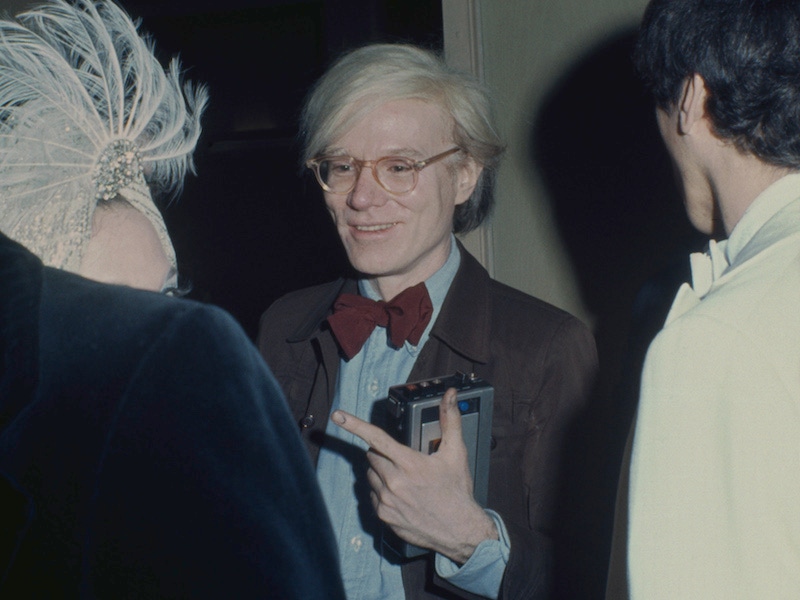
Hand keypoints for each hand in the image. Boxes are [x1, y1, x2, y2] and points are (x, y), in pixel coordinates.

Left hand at [332, 388, 497, 563]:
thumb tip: (449, 395)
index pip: (376, 438)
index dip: (355, 425)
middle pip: (372, 456)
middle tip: (402, 459)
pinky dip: (382, 491)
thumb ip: (450, 420)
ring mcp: (387, 500)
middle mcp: (394, 482)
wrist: (459, 529)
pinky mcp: (384, 515)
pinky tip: (401, 494)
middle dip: (383, 453)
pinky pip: (373, 495)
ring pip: (371, 475)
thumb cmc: (457, 491)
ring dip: (381, 472)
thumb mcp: (455, 453)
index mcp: (409, 463)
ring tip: (404, 478)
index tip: (338, 416)